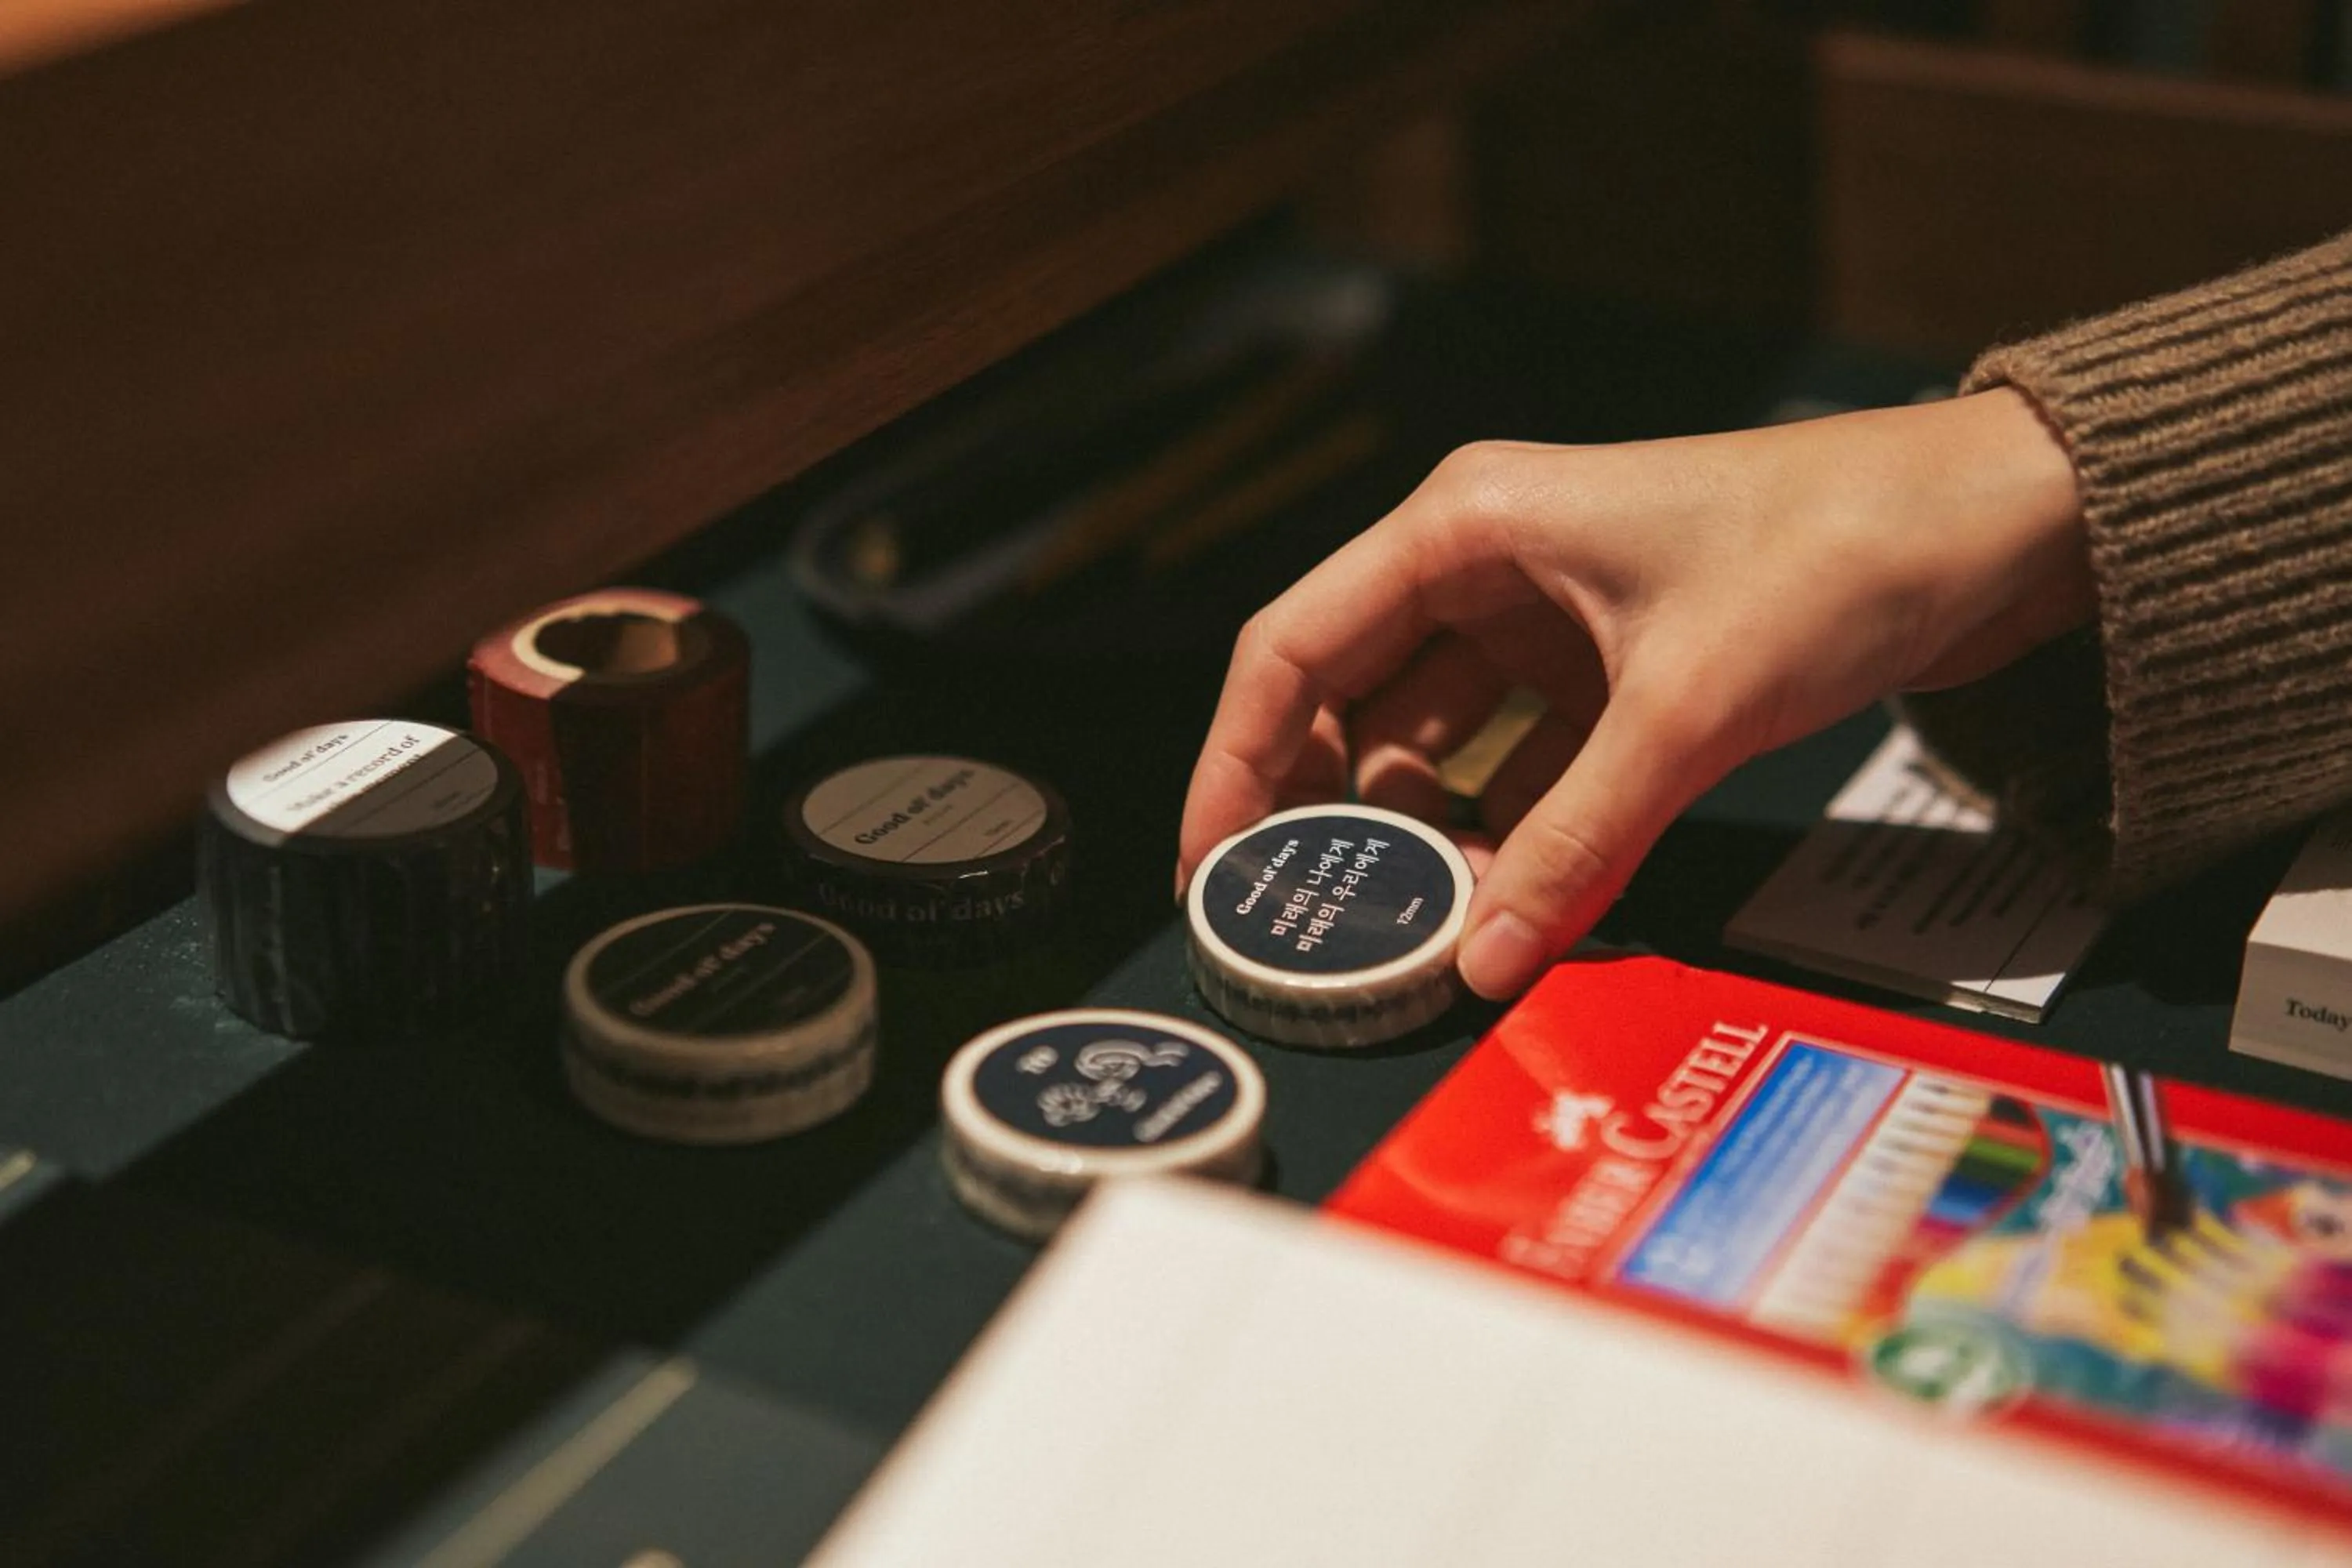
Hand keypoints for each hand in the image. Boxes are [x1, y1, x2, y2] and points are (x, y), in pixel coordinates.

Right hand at [1176, 388, 2090, 999]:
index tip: (1206, 872)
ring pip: (1431, 739)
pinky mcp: (1605, 666)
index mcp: (1465, 527)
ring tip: (1411, 929)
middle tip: (1302, 922)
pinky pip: (1516, 761)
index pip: (1292, 649)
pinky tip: (1499, 900)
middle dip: (1322, 811)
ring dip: (1421, 831)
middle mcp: (1483, 562)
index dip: (1232, 764)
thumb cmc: (1837, 555)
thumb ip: (1575, 844)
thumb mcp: (1686, 711)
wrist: (1993, 521)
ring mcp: (1545, 616)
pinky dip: (1502, 828)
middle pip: (1346, 699)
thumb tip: (1480, 963)